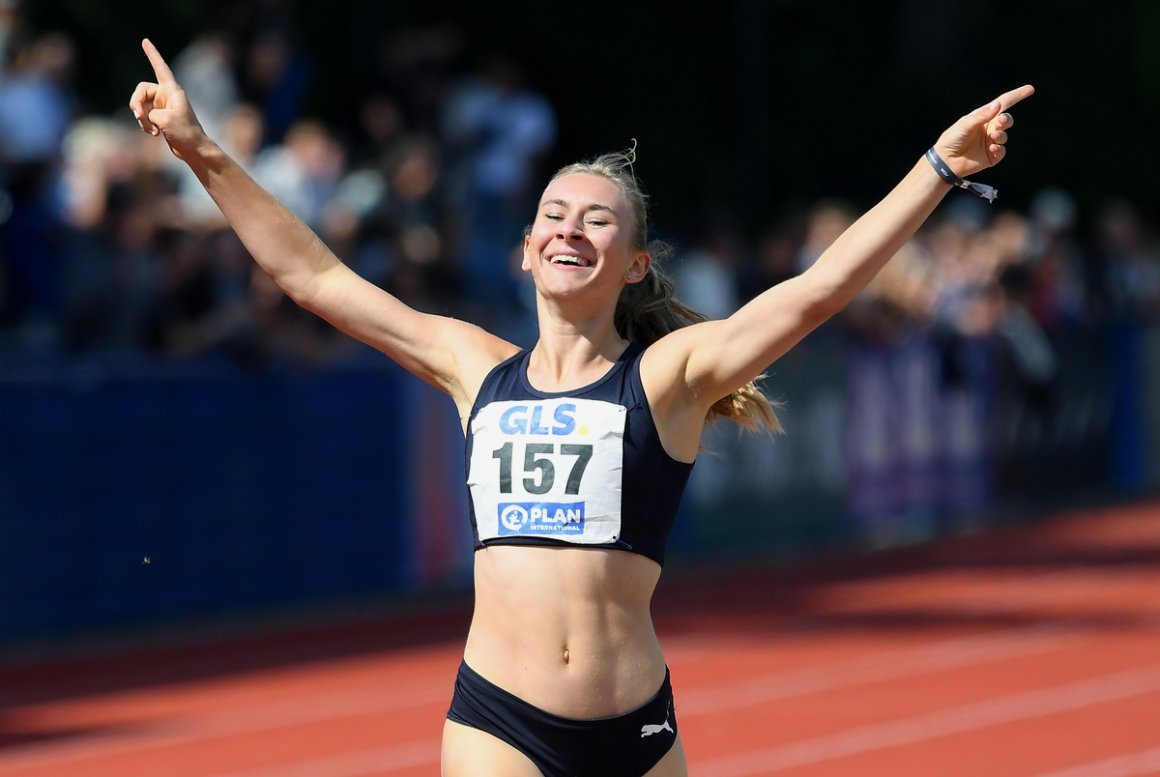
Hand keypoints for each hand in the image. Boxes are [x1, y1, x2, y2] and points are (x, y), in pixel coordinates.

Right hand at [128, 38, 207, 160]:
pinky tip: (154, 134)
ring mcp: (162, 106)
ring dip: (141, 119)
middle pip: (140, 91)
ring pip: (140, 105)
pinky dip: (144, 125)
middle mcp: (166, 95)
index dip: (152, 54)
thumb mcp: (165, 120)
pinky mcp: (159, 117)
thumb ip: (149, 112)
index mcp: (172, 91)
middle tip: (139, 118)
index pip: (160, 68)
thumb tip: (146, 116)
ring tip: (151, 131)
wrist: (194, 150)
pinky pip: (143, 116)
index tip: (145, 41)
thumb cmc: (185, 133)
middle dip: (136, 104)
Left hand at [934, 84, 1034, 178]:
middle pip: (1006, 120)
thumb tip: (998, 105)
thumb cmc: (952, 139)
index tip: (1030, 89)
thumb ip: (981, 116)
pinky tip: (992, 148)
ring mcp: (990, 142)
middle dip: (1006, 119)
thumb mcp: (965, 125)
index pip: (1003, 104)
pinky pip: (1002, 151)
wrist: (945, 161)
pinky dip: (999, 149)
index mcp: (982, 117)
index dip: (1016, 96)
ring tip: (993, 137)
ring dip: (1001, 135)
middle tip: (1001, 121)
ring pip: (1004, 136)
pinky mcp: (991, 156)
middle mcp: (988, 128)